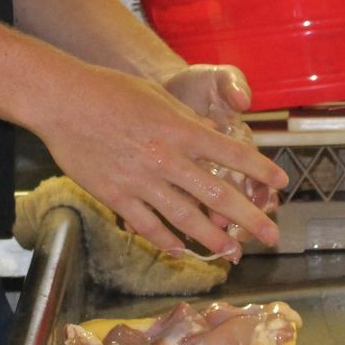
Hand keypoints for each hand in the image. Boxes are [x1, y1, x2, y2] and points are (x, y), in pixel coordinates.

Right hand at [35, 63, 286, 260]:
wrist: (63, 101)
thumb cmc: (111, 91)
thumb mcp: (159, 97)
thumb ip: (186, 123)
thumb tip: (212, 140)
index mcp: (180, 129)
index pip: (232, 154)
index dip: (260, 170)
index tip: (281, 183)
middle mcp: (166, 158)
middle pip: (217, 195)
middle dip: (249, 219)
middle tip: (271, 236)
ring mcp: (140, 180)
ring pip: (185, 218)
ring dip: (213, 239)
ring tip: (233, 253)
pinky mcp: (115, 195)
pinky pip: (147, 225)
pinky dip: (166, 241)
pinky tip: (181, 251)